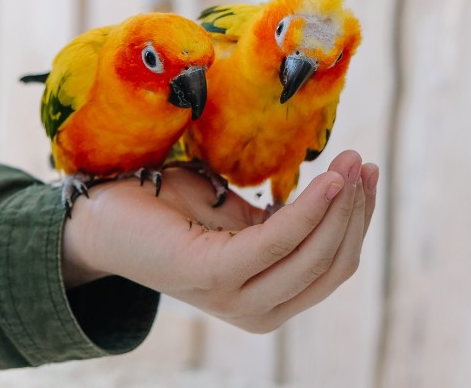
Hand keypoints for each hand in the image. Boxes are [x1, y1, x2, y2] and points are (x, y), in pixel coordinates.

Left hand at [60, 150, 377, 332]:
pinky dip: (309, 209)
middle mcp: (256, 309)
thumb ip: (280, 225)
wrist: (103, 216)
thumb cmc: (170, 211)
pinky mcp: (213, 276)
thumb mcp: (239, 220)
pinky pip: (277, 240)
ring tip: (351, 162)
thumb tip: (333, 198)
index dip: (359, 222)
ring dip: (340, 206)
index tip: (367, 174)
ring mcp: (234, 297)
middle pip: (331, 264)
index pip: (333, 267)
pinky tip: (328, 179)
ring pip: (312, 256)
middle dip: (356, 212)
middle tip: (362, 161)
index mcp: (267, 298)